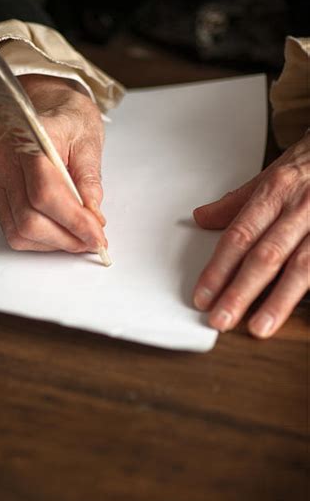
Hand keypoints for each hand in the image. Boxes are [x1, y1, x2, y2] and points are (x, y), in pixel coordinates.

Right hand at [0, 74, 106, 253]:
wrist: (46, 109)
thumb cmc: (69, 121)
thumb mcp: (89, 141)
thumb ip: (90, 179)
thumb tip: (93, 215)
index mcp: (29, 139)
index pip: (45, 193)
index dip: (74, 221)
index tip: (97, 235)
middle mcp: (2, 159)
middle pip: (30, 219)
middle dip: (67, 237)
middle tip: (93, 240)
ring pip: (19, 231)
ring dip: (54, 242)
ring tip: (79, 236)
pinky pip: (13, 230)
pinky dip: (41, 239)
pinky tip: (60, 230)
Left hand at [192, 133, 309, 337]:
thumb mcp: (272, 174)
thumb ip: (237, 202)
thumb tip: (201, 218)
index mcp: (276, 190)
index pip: (240, 235)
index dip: (219, 268)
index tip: (202, 296)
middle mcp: (301, 207)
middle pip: (266, 255)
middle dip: (241, 290)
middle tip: (220, 319)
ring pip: (302, 266)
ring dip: (279, 300)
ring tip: (259, 327)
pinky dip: (309, 291)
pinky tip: (300, 311)